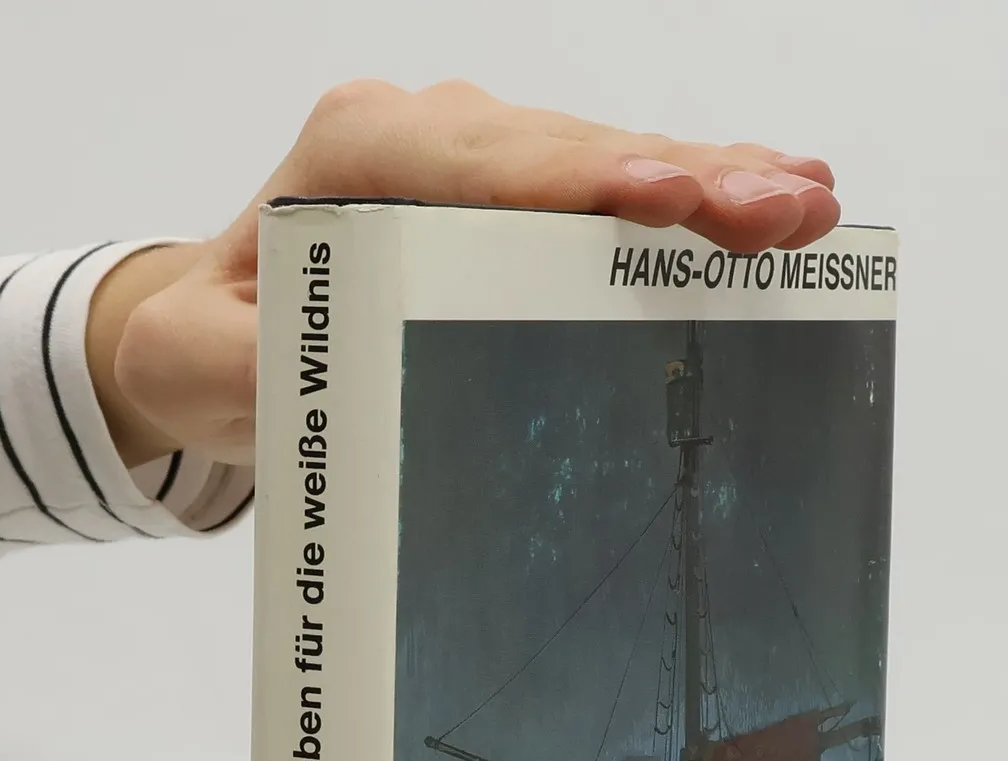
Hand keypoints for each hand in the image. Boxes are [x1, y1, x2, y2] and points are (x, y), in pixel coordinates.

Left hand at [87, 80, 840, 467]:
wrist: (217, 321)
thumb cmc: (219, 339)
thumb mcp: (199, 364)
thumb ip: (243, 366)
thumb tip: (320, 378)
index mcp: (355, 154)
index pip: (486, 161)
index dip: (585, 181)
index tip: (667, 199)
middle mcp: (426, 134)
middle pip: (571, 151)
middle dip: (684, 177)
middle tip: (784, 208)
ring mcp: (479, 157)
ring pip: (608, 161)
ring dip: (713, 180)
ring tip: (808, 203)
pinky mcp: (515, 193)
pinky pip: (613, 189)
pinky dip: (694, 195)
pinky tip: (774, 199)